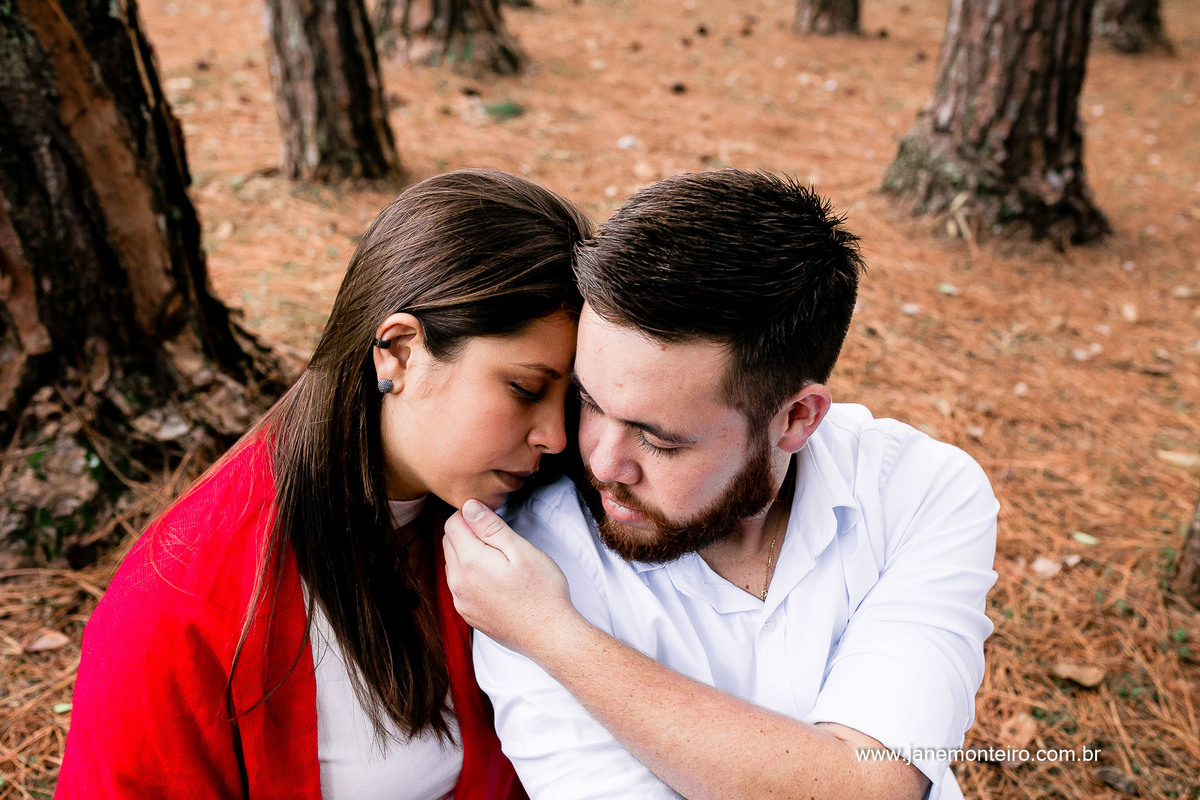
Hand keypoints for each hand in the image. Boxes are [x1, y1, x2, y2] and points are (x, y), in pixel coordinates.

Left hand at [443, 499, 580, 657]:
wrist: (549, 634)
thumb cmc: (542, 591)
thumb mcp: (521, 550)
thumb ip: (490, 526)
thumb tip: (468, 506)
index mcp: (470, 562)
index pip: (452, 523)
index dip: (471, 515)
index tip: (491, 520)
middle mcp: (458, 583)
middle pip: (449, 542)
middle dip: (467, 533)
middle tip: (499, 539)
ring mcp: (460, 601)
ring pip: (453, 564)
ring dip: (468, 554)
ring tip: (500, 561)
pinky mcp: (467, 613)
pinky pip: (459, 585)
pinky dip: (471, 575)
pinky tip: (496, 580)